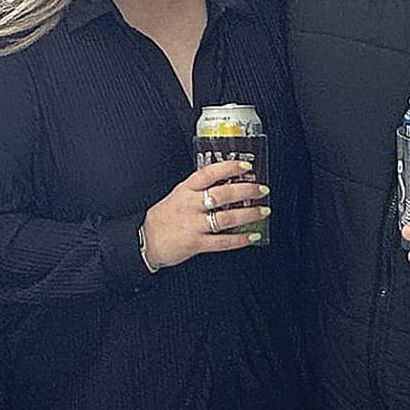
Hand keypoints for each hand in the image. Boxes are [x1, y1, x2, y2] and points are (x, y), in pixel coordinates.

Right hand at [140, 159, 269, 270]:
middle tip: (262, 189)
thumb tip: (227, 184)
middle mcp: (190, 205)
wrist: (145, 240)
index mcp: (185, 189)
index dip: (229, 168)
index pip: (209, 173)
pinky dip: (240, 239)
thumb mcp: (177, 195)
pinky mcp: (195, 243)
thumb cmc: (163, 218)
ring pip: (226, 218)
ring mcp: (193, 224)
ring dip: (249, 214)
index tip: (246, 166)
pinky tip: (251, 236)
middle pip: (223, 194)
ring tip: (263, 211)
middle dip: (247, 190)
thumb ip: (198, 189)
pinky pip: (222, 242)